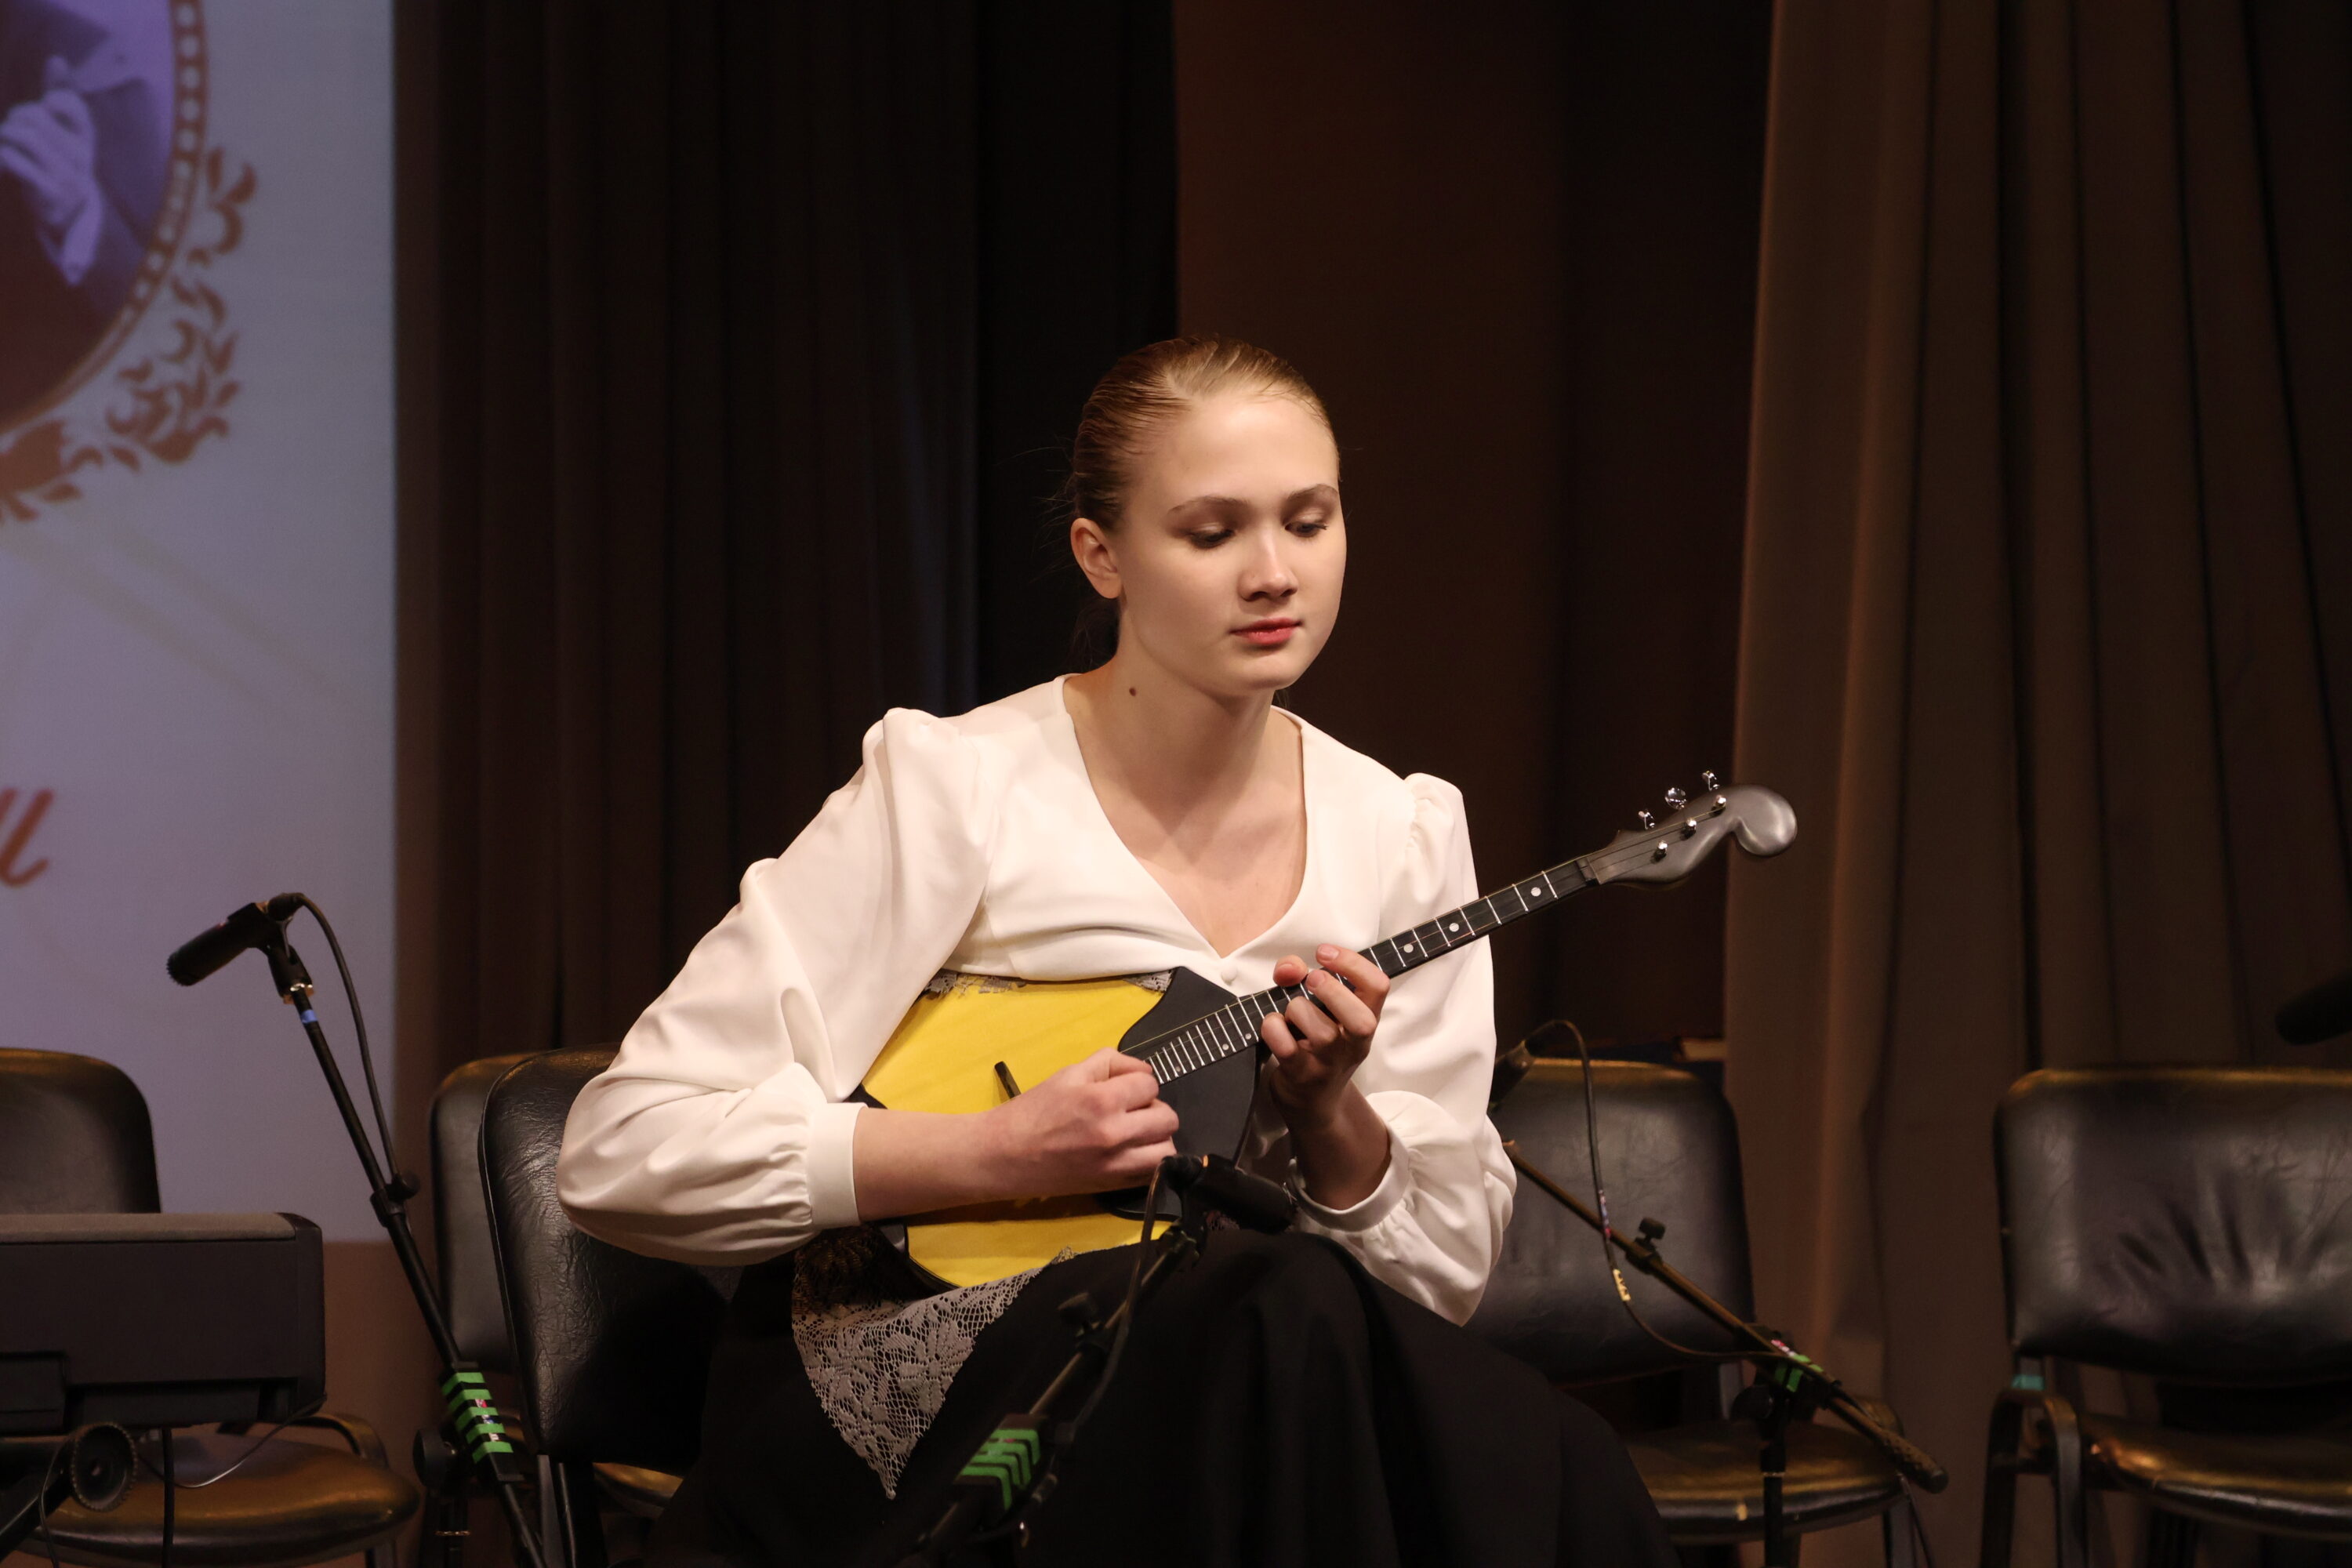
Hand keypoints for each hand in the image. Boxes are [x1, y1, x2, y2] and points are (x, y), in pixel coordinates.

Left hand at [0, 58, 97, 243]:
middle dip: (16, 118)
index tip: (48, 111)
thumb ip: (61, 94)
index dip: (52, 102)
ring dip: (5, 136)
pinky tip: (3, 161)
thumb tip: (57, 59)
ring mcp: (66, 175)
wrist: (69, 212)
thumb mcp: (66, 130)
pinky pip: (15, 161)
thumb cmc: (61, 160)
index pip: (69, 104)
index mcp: (85, 136)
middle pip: (35, 117)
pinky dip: (2, 156)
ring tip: (5, 144)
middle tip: (13, 129)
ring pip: (23, 136)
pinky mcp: (48, 192)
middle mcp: (80, 155)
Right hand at [979, 1048, 1178, 1199]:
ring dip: (1157, 1137)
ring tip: (1136, 1133)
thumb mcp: (1069, 1073)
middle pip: (1168, 1118)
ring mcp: (1116, 1165)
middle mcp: (1115, 1135)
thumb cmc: (1033, 1111)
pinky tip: (1132, 1153)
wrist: (1005, 1155)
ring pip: (1167, 1149)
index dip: (1139, 1082)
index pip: (1150, 1084)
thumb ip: (1110, 1063)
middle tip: (1132, 1110)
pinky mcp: (1113, 1187)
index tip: (1123, 1088)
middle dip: (1153, 1108)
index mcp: (1102, 1101)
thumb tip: (1144, 1070)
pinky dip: (1150, 1162)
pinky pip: (1153, 1174)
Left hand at [1261, 944, 1388, 1130]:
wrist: (1313, 1102)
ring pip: (1319, 1031)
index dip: (1353, 962)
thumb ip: (1300, 977)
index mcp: (1365, 1019)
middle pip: (1361, 1020)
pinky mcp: (1302, 1076)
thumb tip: (1289, 968)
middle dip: (1333, 990)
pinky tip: (1273, 1026)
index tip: (1325, 953)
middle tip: (1312, 978)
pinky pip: (1286, 1047)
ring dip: (1297, 1009)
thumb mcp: (1319, 1009)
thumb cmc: (1315, 1044)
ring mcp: (1329, 1063)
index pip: (1378, 986)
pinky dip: (1273, 1028)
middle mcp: (1353, 1044)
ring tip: (1291, 1012)